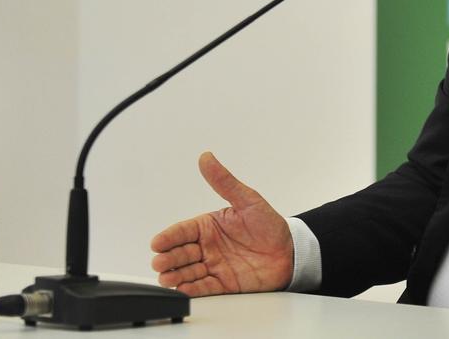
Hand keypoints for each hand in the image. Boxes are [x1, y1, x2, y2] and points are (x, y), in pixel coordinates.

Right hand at [150, 152, 294, 296]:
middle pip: (180, 253)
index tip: (158, 243)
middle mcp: (207, 247)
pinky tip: (183, 289)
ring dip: (175, 276)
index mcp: (208, 226)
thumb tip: (206, 158)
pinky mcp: (222, 284)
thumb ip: (225, 182)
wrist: (291, 252)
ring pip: (187, 272)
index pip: (182, 231)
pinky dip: (192, 290)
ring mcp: (214, 266)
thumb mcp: (248, 200)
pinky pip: (203, 288)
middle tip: (160, 262)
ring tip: (167, 277)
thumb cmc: (269, 225)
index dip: (169, 237)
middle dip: (168, 258)